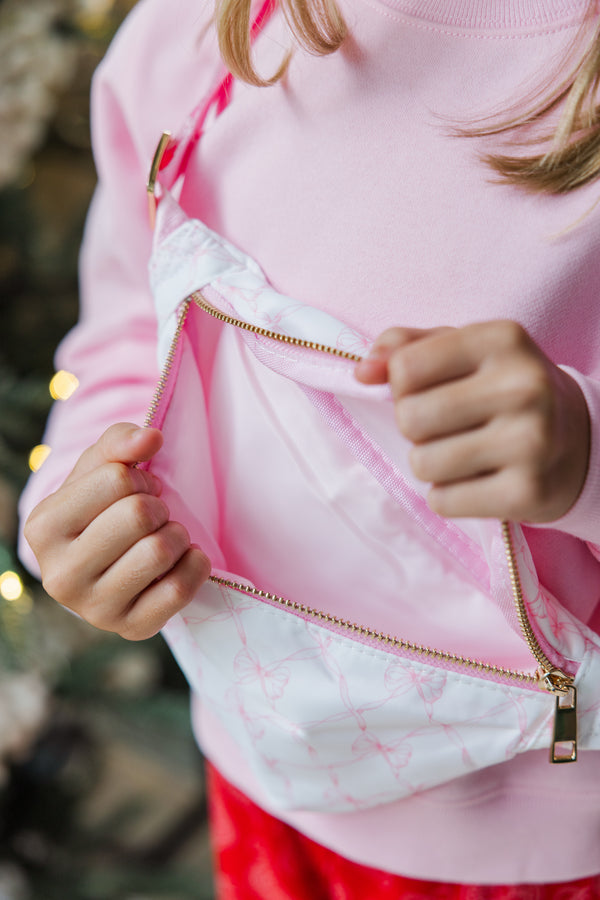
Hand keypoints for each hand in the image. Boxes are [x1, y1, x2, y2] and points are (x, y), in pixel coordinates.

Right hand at [24, 423, 209, 639]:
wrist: (107, 567)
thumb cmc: (102, 510)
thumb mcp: (100, 469)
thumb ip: (121, 442)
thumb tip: (151, 437)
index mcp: (43, 528)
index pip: (116, 479)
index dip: (138, 477)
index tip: (136, 489)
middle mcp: (60, 575)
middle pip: (139, 515)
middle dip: (158, 506)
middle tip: (154, 514)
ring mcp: (94, 609)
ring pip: (160, 551)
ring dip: (177, 534)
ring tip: (166, 536)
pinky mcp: (130, 629)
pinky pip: (179, 589)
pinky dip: (195, 564)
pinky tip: (184, 559)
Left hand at [355, 320, 589, 522]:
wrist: (579, 441)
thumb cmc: (503, 390)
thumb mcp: (466, 353)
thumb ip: (407, 348)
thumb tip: (362, 371)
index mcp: (502, 339)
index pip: (406, 368)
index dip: (402, 386)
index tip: (428, 390)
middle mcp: (522, 386)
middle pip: (410, 417)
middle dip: (414, 428)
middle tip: (446, 427)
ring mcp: (530, 442)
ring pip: (423, 463)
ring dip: (430, 464)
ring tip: (463, 454)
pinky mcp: (527, 493)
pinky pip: (443, 501)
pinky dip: (449, 496)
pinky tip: (478, 481)